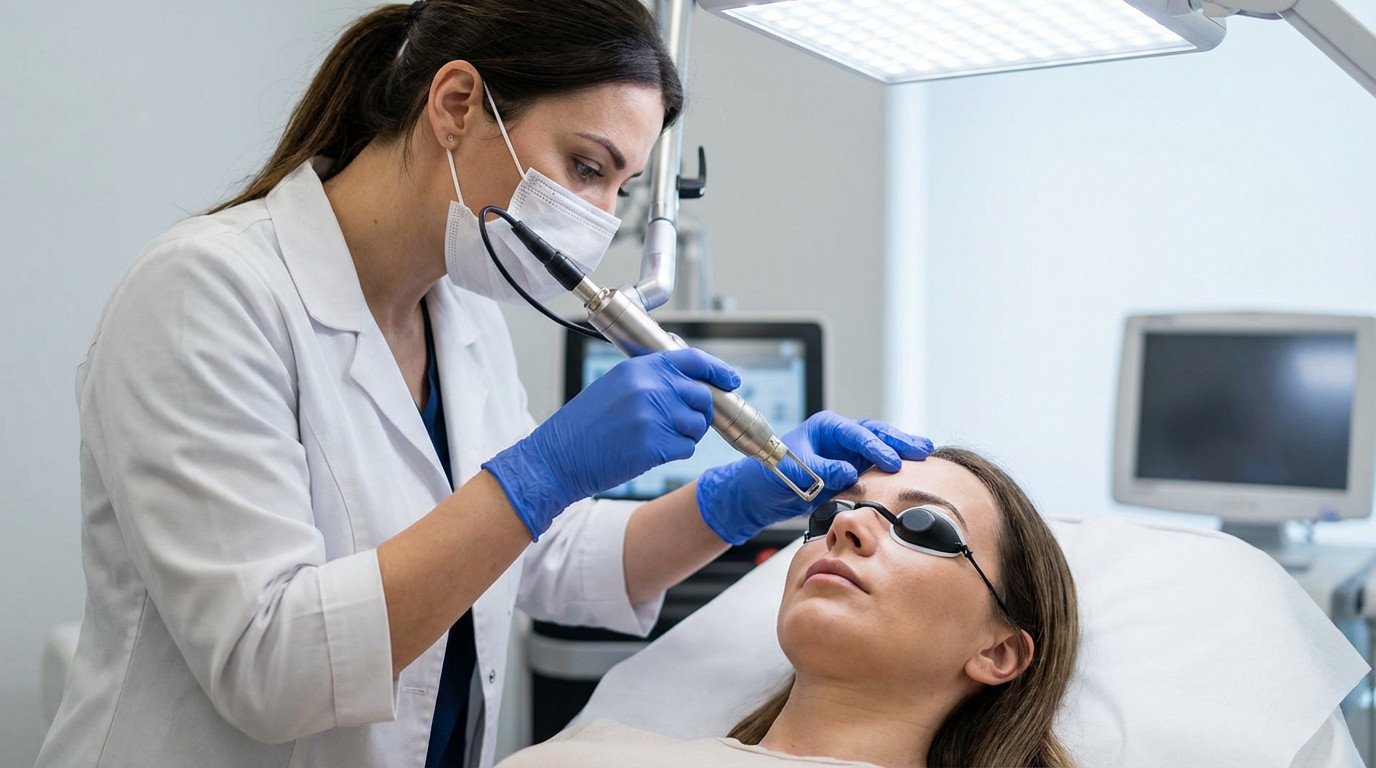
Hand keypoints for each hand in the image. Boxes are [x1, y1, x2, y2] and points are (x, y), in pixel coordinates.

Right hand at [484, 348, 739, 539]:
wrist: (557, 458)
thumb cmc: (584, 427)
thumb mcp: (615, 387)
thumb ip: (650, 380)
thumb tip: (690, 386)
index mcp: (639, 368)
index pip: (692, 360)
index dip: (717, 370)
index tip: (731, 381)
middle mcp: (649, 387)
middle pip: (702, 396)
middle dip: (700, 412)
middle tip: (684, 424)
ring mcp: (652, 416)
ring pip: (697, 425)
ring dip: (686, 435)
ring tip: (657, 439)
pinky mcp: (653, 445)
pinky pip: (685, 448)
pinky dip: (675, 452)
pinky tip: (650, 452)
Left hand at [696, 411, 932, 544]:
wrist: (758, 494)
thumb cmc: (768, 475)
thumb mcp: (791, 471)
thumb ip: (821, 470)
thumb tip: (851, 472)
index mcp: (826, 427)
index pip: (857, 435)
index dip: (877, 449)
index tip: (894, 462)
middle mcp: (839, 436)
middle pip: (875, 434)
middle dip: (899, 441)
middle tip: (922, 449)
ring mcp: (846, 451)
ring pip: (879, 447)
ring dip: (901, 449)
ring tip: (925, 452)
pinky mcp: (849, 468)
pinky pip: (874, 465)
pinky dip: (891, 466)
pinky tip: (911, 469)